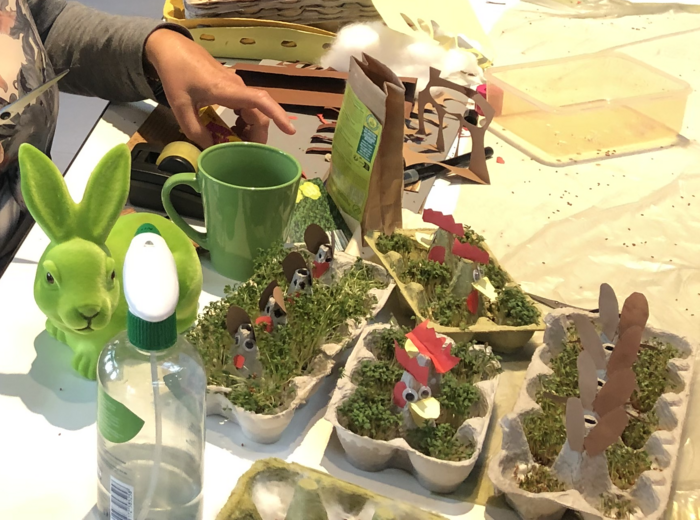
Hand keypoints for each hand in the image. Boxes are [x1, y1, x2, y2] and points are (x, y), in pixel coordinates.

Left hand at [144, 29, 295, 147]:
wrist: (173, 48)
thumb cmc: (176, 74)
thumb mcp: (180, 106)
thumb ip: (195, 131)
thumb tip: (211, 150)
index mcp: (227, 90)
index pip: (261, 101)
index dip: (278, 116)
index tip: (290, 132)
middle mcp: (237, 88)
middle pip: (259, 115)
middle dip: (258, 137)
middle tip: (246, 156)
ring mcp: (236, 86)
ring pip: (255, 113)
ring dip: (252, 131)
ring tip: (238, 145)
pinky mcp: (233, 87)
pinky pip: (247, 107)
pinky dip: (245, 122)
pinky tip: (234, 130)